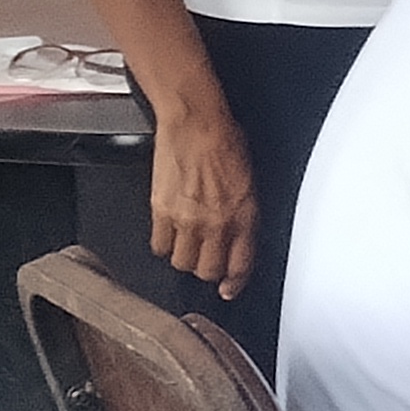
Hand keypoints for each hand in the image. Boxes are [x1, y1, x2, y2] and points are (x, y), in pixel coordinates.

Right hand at [146, 100, 261, 298]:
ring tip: (188, 245)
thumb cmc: (225, 141)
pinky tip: (169, 234)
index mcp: (244, 215)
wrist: (196, 122)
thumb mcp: (250, 182)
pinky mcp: (161, 210)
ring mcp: (187, 219)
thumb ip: (244, 215)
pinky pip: (159, 245)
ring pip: (182, 263)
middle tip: (206, 261)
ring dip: (185, 258)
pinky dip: (163, 245)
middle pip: (208, 271)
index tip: (229, 288)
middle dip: (208, 271)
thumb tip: (238, 239)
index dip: (234, 283)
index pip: (241, 265)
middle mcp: (217, 222)